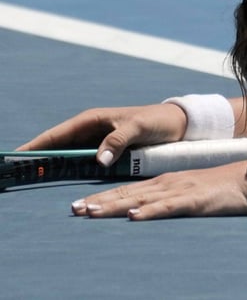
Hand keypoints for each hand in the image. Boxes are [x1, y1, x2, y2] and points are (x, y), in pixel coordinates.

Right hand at [17, 103, 188, 165]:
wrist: (178, 124)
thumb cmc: (157, 121)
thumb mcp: (138, 127)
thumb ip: (118, 141)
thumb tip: (98, 160)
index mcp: (91, 120)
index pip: (55, 134)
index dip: (34, 146)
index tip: (14, 156)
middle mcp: (89, 130)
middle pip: (55, 146)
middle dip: (36, 158)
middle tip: (16, 173)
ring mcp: (96, 141)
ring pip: (65, 155)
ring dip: (49, 165)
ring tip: (29, 179)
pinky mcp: (105, 151)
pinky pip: (80, 161)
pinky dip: (67, 169)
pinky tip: (56, 179)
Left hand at [70, 161, 246, 220]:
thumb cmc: (223, 189)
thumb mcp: (190, 192)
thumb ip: (169, 200)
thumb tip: (146, 212)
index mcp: (166, 182)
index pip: (128, 190)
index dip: (103, 197)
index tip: (80, 204)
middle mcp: (168, 183)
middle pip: (128, 193)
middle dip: (99, 201)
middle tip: (74, 209)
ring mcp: (181, 190)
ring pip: (141, 199)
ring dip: (114, 206)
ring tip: (91, 211)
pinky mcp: (195, 201)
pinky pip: (168, 207)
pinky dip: (150, 211)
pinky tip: (134, 216)